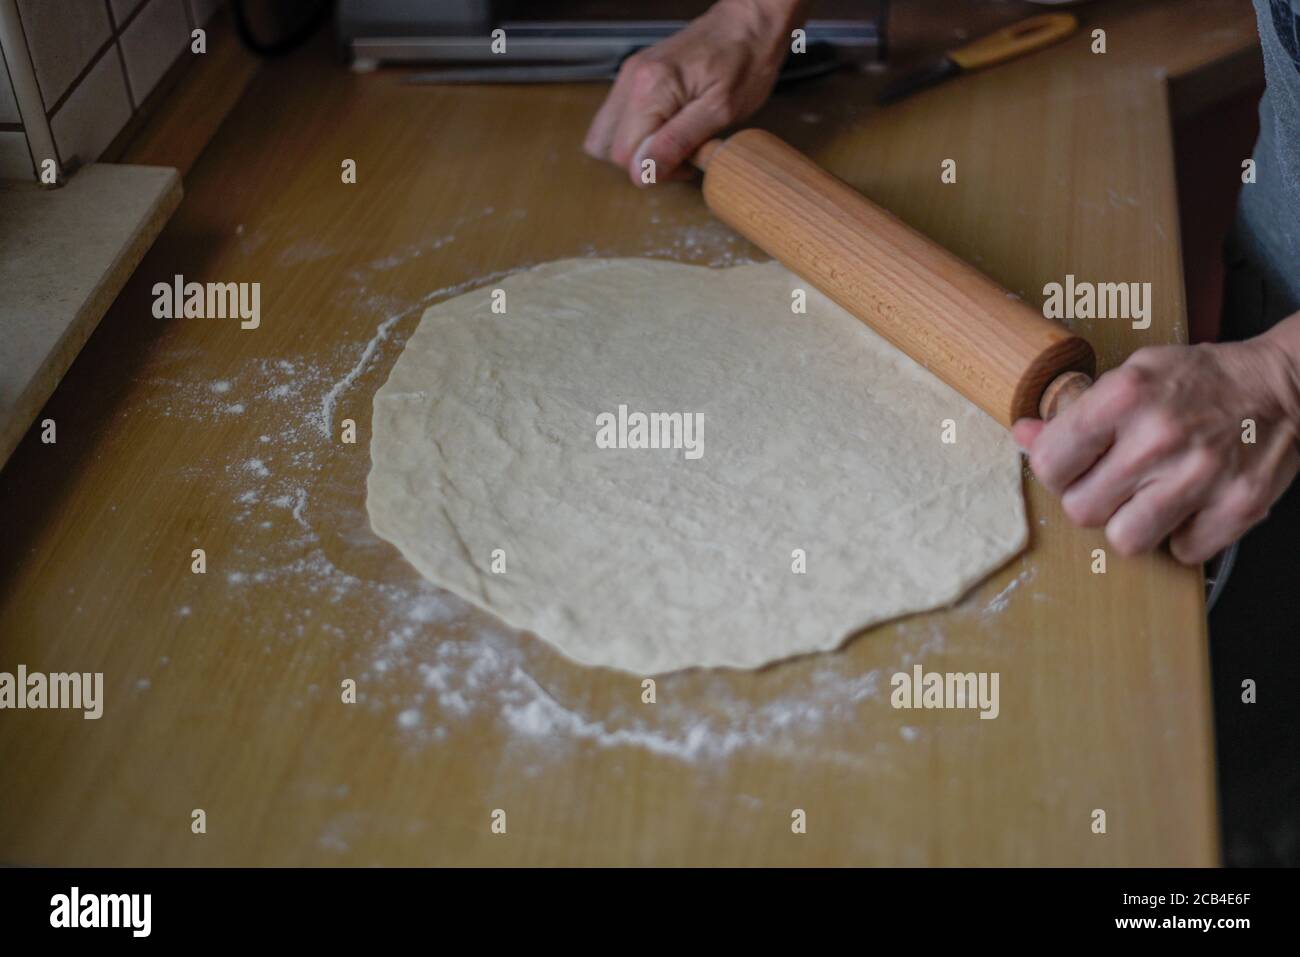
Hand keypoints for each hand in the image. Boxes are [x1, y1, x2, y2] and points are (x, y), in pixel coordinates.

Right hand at [583, 0, 806, 184]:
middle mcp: (631, 80)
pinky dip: (639, 131)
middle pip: (607, 145)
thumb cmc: (745, 61)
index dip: (653, 171)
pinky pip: (620, 117)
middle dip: (641, 161)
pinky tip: (669, 127)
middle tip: (680, 154)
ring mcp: (629, 76)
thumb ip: (677, 142)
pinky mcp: (635, 76)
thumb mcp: (719, 111)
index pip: (624, 154)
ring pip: (608, 133)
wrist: (749, 24)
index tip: (686, 163)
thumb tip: (643, 172)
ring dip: (638, 148)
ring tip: (675, 141)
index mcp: (650, 89)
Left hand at [1013, 335, 1299, 563]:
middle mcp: (1160, 436)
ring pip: (1126, 540)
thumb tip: (1023, 436)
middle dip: (1091, 500)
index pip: (1048, 464)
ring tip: (1148, 496)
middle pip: (1081, 510)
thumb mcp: (1129, 376)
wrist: (1282, 384)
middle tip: (1112, 481)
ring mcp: (1202, 475)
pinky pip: (1183, 552)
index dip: (1054, 470)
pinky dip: (1182, 536)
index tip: (1069, 465)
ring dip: (1132, 524)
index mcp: (1124, 396)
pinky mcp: (1239, 506)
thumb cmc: (1197, 380)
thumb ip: (1074, 412)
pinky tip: (1189, 504)